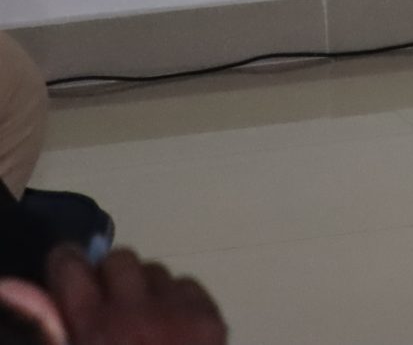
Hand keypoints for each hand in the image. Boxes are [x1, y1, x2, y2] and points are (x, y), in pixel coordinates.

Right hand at [28, 246, 224, 344]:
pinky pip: (187, 285)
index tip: (63, 267)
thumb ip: (47, 330)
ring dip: (142, 288)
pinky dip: (174, 299)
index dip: (64, 265)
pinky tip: (167, 326)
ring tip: (136, 319)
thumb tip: (10, 286)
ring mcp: (179, 313)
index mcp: (94, 329)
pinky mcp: (212, 320)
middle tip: (102, 301)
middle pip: (118, 261)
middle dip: (106, 277)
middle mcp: (136, 312)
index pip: (72, 268)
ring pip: (155, 271)